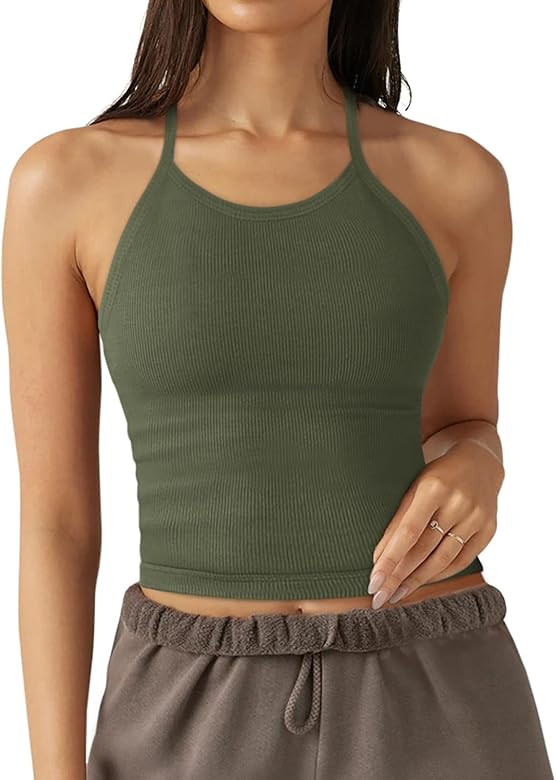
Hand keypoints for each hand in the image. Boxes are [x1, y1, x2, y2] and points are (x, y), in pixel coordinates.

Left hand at [367, 439, 503, 608]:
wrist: (479, 462)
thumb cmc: (436, 476)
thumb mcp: (413, 486)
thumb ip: (398, 517)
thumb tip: (379, 557)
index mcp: (433, 488)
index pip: (407, 532)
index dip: (389, 559)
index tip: (373, 582)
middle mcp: (457, 504)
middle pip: (423, 550)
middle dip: (398, 577)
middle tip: (379, 598)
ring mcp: (476, 518)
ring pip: (442, 559)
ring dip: (416, 581)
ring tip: (396, 595)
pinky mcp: (488, 530)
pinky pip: (461, 560)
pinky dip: (439, 574)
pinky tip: (421, 582)